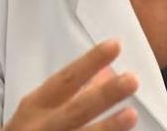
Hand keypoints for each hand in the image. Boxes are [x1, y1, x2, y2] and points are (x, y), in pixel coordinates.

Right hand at [3, 40, 138, 130]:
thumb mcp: (40, 111)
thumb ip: (71, 93)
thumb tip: (109, 75)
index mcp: (35, 107)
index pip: (65, 80)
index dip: (89, 63)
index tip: (115, 45)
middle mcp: (41, 128)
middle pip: (75, 110)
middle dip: (103, 96)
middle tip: (132, 80)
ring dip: (107, 128)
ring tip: (131, 114)